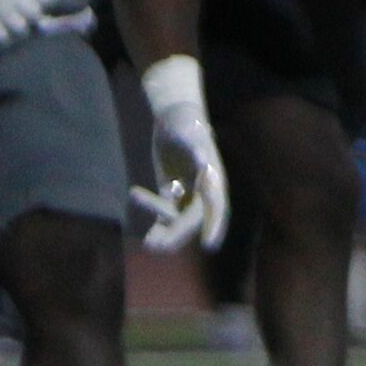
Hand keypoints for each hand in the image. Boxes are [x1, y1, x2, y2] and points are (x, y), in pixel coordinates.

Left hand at [131, 58, 228, 252]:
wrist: (174, 120)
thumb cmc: (185, 122)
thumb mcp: (189, 132)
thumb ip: (196, 148)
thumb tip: (205, 164)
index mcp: (213, 179)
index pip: (217, 206)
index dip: (214, 226)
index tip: (208, 246)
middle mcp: (204, 191)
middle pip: (194, 220)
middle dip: (177, 233)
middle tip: (156, 244)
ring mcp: (188, 195)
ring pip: (180, 223)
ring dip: (167, 234)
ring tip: (148, 242)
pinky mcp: (173, 194)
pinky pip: (167, 216)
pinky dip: (158, 226)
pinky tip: (148, 236)